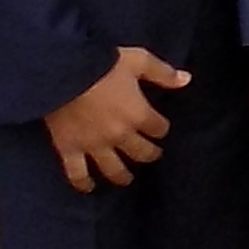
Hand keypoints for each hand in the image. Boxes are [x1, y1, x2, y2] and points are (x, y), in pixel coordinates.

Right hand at [44, 44, 186, 192]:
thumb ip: (162, 73)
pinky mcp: (69, 148)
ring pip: (113, 169)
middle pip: (141, 152)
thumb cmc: (102, 62)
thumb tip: (186, 80)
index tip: (158, 126)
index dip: (160, 127)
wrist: (62, 70)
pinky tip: (88, 188)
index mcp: (138, 114)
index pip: (158, 128)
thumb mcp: (138, 60)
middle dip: (149, 154)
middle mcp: (119, 135)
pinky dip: (83, 183)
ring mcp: (94, 145)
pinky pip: (77, 173)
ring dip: (123, 176)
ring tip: (126, 178)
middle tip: (149, 154)